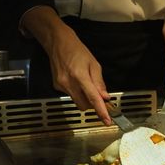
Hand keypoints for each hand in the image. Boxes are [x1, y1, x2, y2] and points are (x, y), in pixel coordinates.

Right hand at [21, 6, 111, 124]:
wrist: (58, 43)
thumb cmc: (78, 51)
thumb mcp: (94, 64)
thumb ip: (99, 83)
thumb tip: (105, 97)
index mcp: (80, 76)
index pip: (93, 98)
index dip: (101, 111)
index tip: (107, 120)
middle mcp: (69, 83)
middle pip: (84, 105)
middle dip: (93, 104)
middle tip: (100, 97)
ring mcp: (61, 86)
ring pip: (77, 102)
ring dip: (85, 98)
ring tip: (86, 85)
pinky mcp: (56, 87)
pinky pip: (71, 95)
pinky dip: (77, 93)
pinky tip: (77, 81)